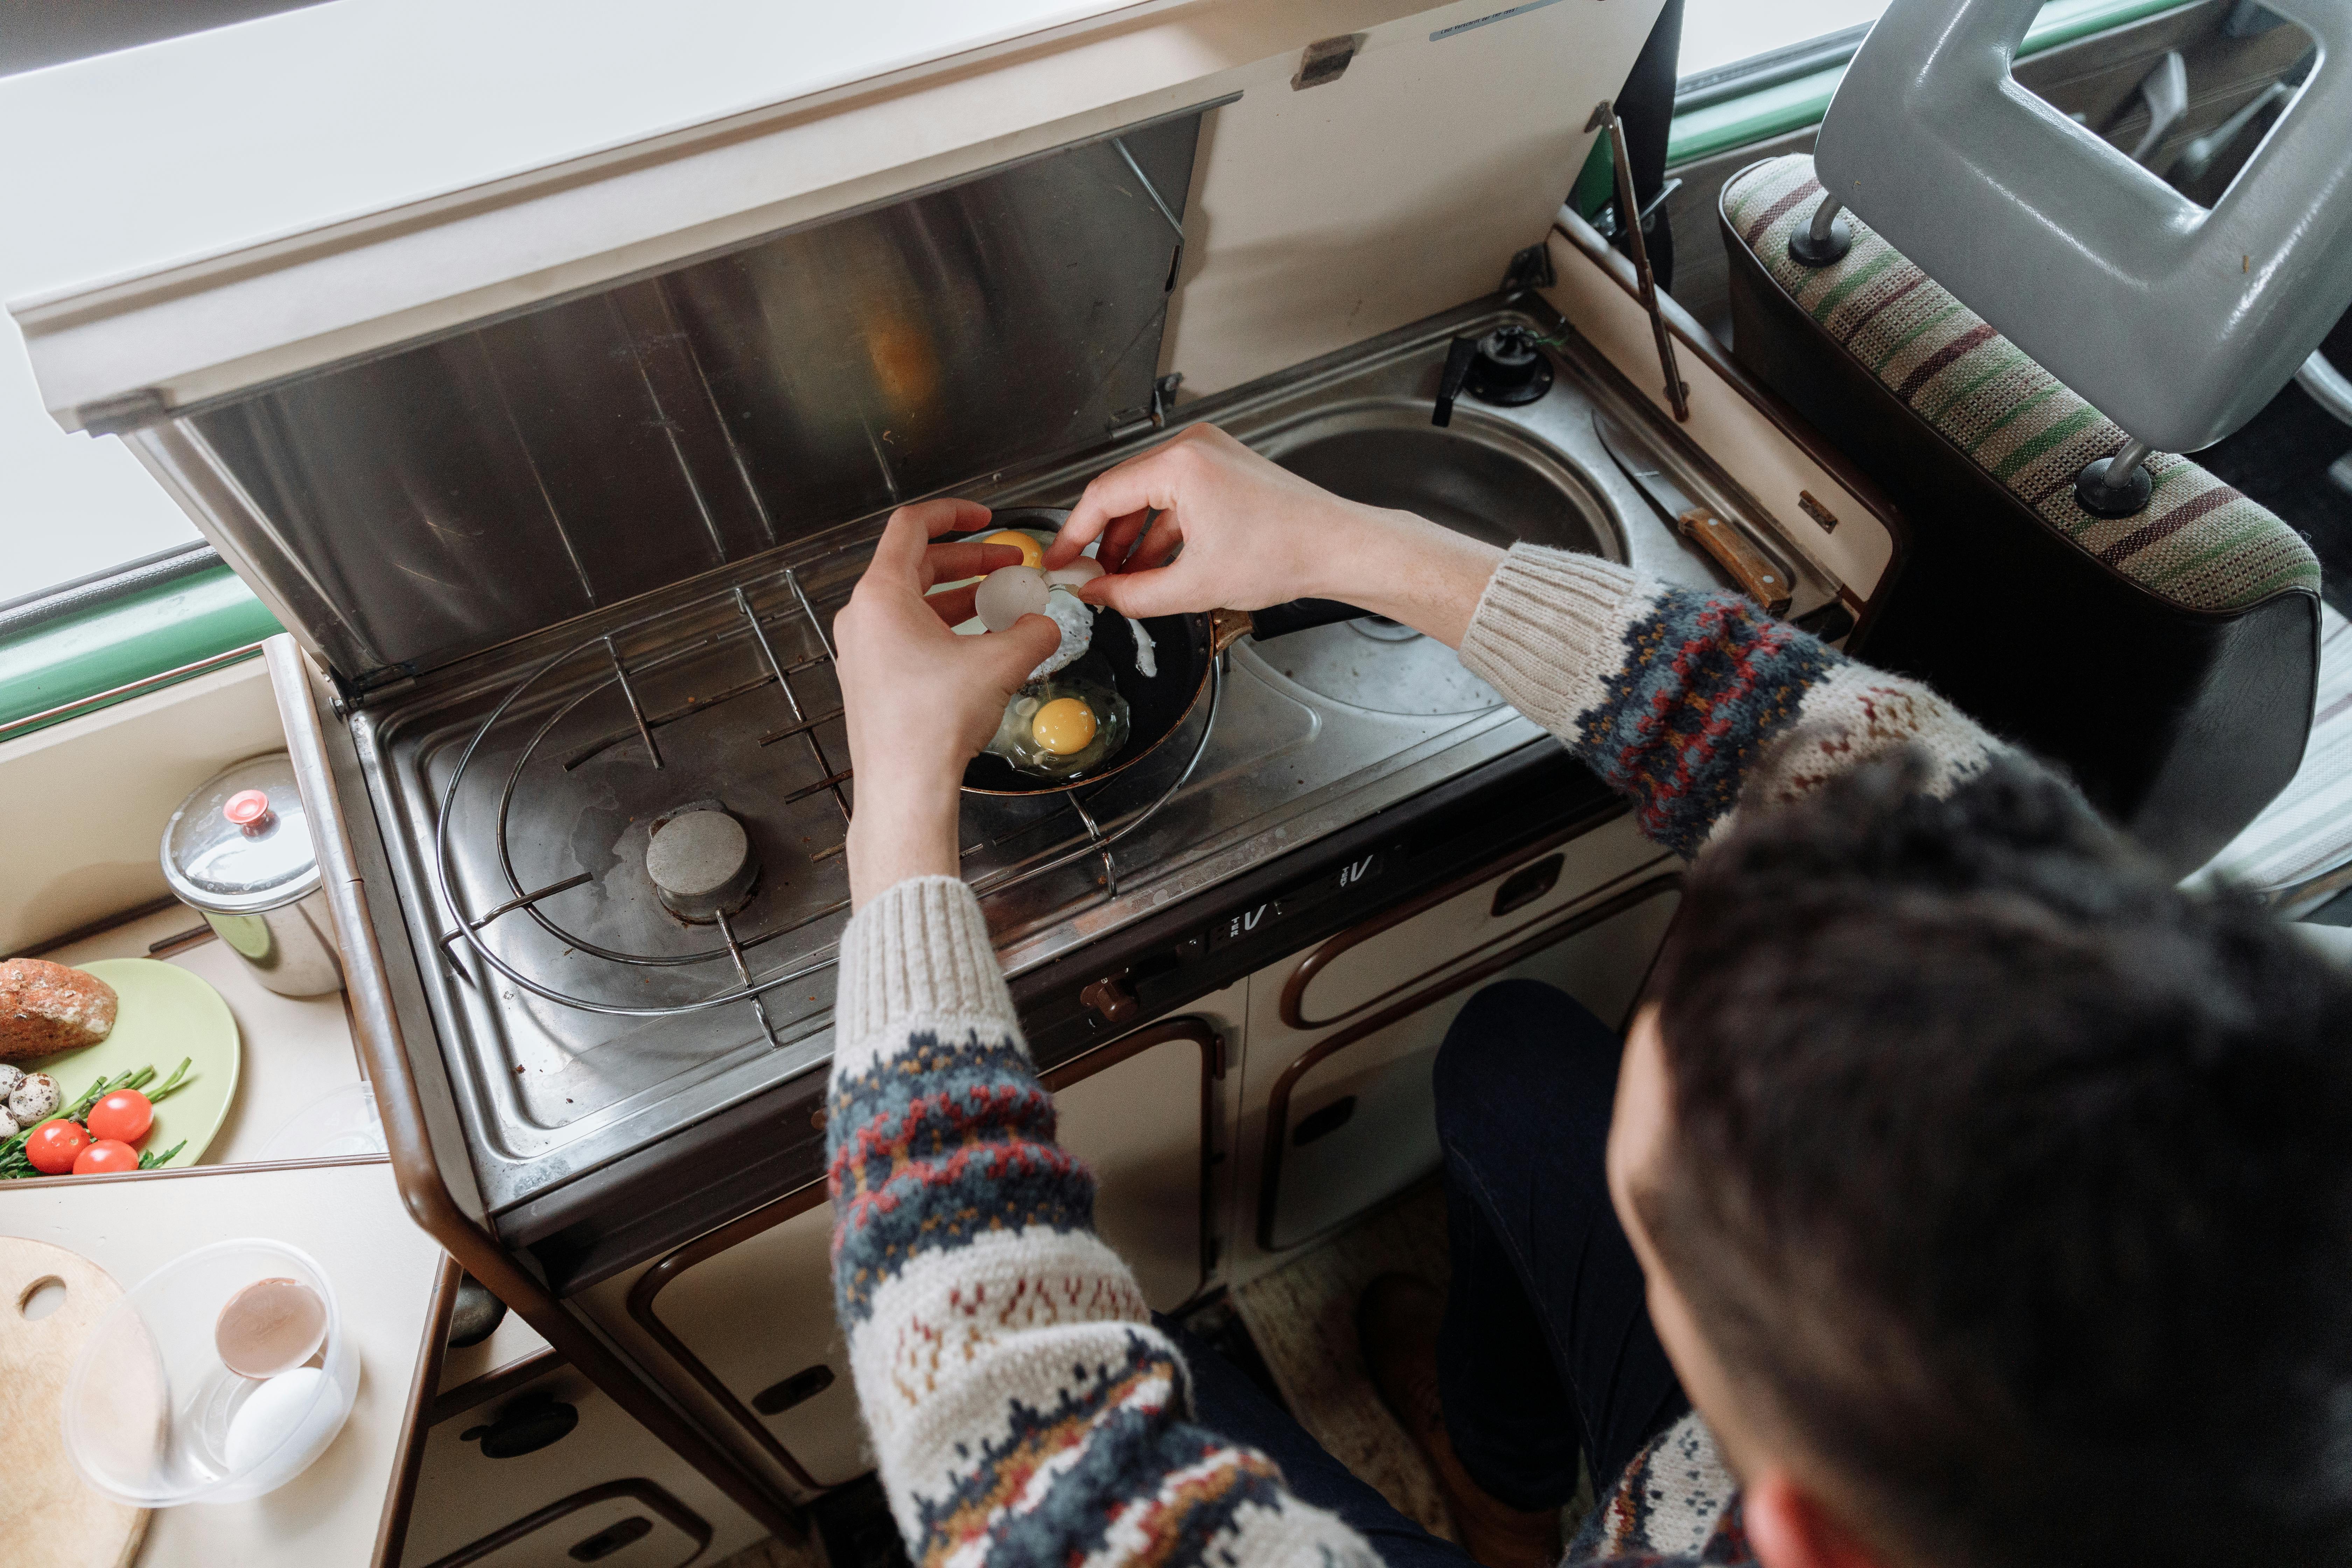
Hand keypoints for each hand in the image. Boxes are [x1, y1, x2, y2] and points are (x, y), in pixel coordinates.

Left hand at [834, 500, 1058, 906]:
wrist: (904, 789)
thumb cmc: (931, 725)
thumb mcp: (1000, 664)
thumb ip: (1033, 633)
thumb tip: (1046, 626)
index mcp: (881, 595)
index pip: (912, 526)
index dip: (954, 513)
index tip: (984, 516)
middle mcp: (863, 618)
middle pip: (916, 565)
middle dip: (967, 561)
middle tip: (1006, 565)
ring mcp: (863, 651)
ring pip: (913, 604)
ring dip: (958, 597)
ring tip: (1000, 604)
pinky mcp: (871, 681)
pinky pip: (908, 636)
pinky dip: (944, 629)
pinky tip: (979, 647)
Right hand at [1043, 424, 1504, 646]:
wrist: (1338, 547)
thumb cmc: (1284, 553)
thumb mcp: (1193, 586)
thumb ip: (1131, 594)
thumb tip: (1096, 595)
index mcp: (1180, 463)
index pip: (1103, 495)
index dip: (1074, 534)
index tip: (1061, 561)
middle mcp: (1194, 447)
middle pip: (1125, 493)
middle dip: (1105, 541)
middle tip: (1090, 577)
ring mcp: (1212, 454)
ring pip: (1151, 497)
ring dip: (1135, 541)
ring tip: (1123, 581)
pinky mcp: (1226, 468)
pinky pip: (1177, 498)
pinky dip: (1163, 532)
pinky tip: (1155, 567)